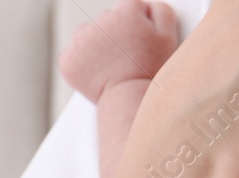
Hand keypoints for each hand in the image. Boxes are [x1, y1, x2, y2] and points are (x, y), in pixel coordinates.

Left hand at [59, 0, 180, 101]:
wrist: (132, 105)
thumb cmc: (154, 75)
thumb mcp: (170, 40)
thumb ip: (162, 12)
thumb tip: (147, 5)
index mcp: (127, 12)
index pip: (132, 7)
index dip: (140, 25)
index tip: (143, 42)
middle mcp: (101, 21)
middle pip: (109, 21)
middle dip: (118, 35)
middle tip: (133, 59)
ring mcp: (81, 41)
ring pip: (89, 36)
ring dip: (99, 46)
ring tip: (115, 67)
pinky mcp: (68, 60)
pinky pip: (75, 54)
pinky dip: (84, 63)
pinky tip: (100, 74)